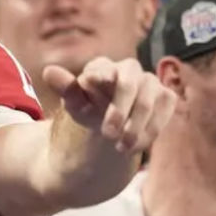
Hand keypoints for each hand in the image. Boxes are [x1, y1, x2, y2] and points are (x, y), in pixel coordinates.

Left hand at [45, 57, 174, 152]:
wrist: (110, 122)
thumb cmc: (89, 108)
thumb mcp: (74, 103)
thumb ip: (66, 88)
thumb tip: (48, 71)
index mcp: (102, 67)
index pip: (103, 69)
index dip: (101, 78)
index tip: (94, 88)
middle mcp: (129, 68)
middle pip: (129, 84)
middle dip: (120, 110)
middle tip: (109, 135)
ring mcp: (150, 81)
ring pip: (149, 101)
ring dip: (136, 127)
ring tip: (121, 148)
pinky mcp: (166, 96)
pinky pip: (165, 111)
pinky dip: (150, 131)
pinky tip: (136, 146)